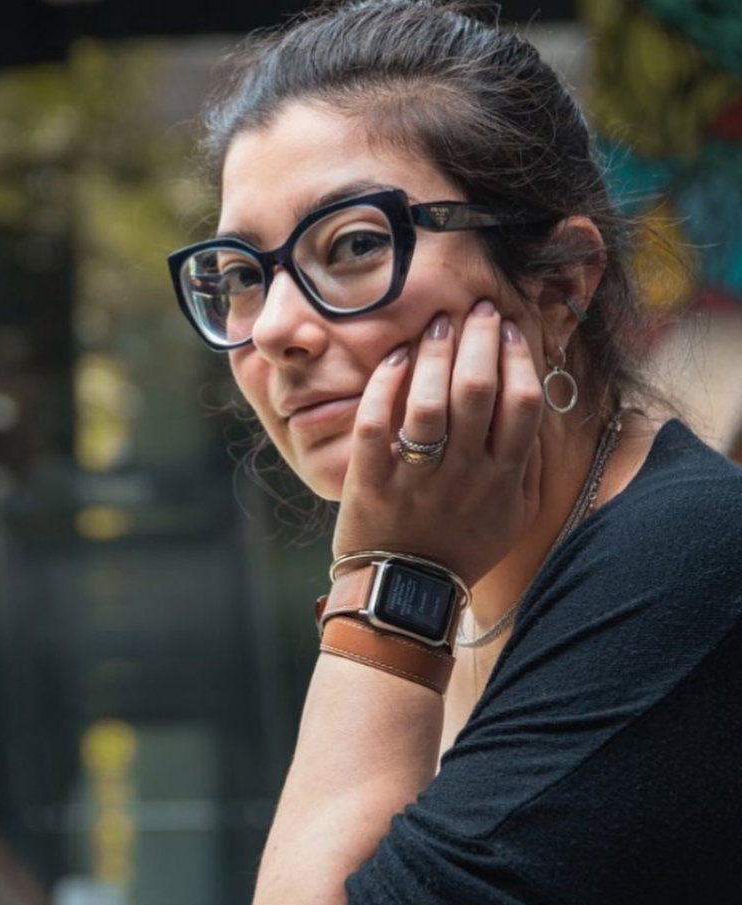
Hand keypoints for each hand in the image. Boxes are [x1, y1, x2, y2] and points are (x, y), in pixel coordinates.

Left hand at [331, 299, 543, 586]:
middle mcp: (464, 474)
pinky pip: (377, 425)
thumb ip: (527, 467)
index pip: (523, 403)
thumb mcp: (513, 517)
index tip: (510, 329)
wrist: (405, 593)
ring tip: (436, 325)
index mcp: (503, 478)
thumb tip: (534, 410)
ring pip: (430, 403)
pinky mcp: (372, 482)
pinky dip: (385, 388)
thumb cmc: (461, 550)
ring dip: (435, 355)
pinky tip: (392, 360)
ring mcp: (417, 478)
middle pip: (479, 391)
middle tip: (475, 309)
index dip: (518, 357)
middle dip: (479, 339)